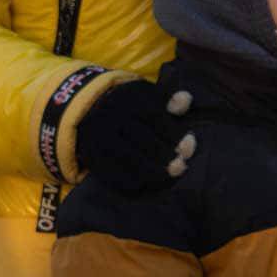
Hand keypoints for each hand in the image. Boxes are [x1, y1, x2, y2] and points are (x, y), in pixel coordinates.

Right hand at [75, 79, 195, 192]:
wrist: (87, 110)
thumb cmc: (128, 104)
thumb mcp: (146, 95)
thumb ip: (168, 100)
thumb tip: (186, 100)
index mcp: (127, 96)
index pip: (155, 116)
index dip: (174, 133)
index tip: (189, 145)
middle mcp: (111, 115)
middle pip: (143, 139)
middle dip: (166, 155)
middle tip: (181, 166)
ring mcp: (99, 136)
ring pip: (128, 158)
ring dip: (152, 170)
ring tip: (169, 175)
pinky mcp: (91, 154)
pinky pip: (111, 172)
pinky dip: (130, 180)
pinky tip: (146, 182)